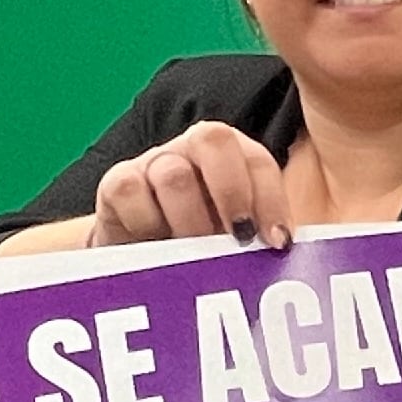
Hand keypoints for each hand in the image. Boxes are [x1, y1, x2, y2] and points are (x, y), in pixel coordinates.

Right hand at [92, 121, 289, 248]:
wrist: (142, 262)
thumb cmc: (203, 249)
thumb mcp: (239, 241)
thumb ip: (263, 238)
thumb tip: (284, 251)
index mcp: (234, 158)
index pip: (257, 160)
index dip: (271, 200)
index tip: (277, 243)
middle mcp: (193, 151)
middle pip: (214, 139)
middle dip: (232, 191)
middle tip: (238, 239)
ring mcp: (153, 163)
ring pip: (173, 173)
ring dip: (190, 222)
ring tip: (196, 258)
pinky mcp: (117, 184)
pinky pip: (128, 190)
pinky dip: (146, 224)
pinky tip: (155, 249)